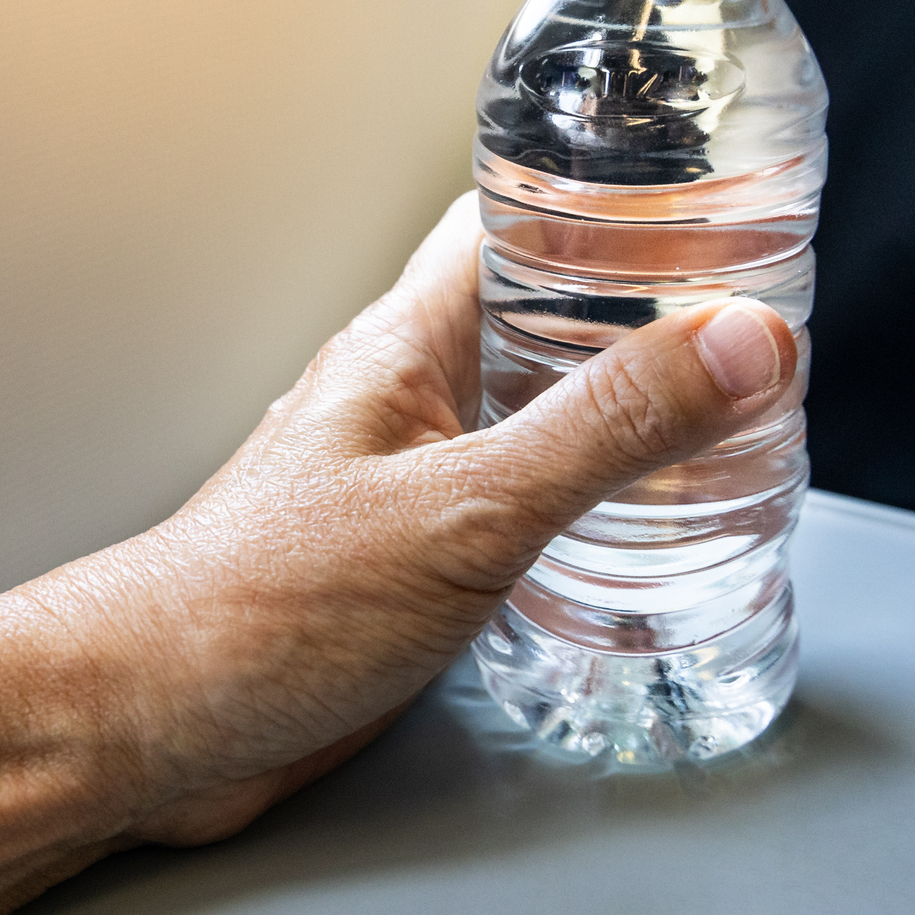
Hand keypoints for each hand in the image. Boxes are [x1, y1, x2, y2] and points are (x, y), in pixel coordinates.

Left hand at [33, 190, 797, 844]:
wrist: (155, 723)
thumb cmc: (256, 606)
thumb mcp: (462, 511)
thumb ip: (601, 432)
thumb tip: (735, 344)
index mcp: (403, 346)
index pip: (511, 222)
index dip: (607, 195)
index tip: (712, 191)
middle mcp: (406, 400)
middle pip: (542, 322)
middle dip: (649, 320)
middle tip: (759, 327)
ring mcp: (409, 482)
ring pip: (537, 422)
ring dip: (626, 424)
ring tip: (735, 432)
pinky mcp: (415, 567)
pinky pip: (521, 511)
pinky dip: (591, 513)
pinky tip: (644, 544)